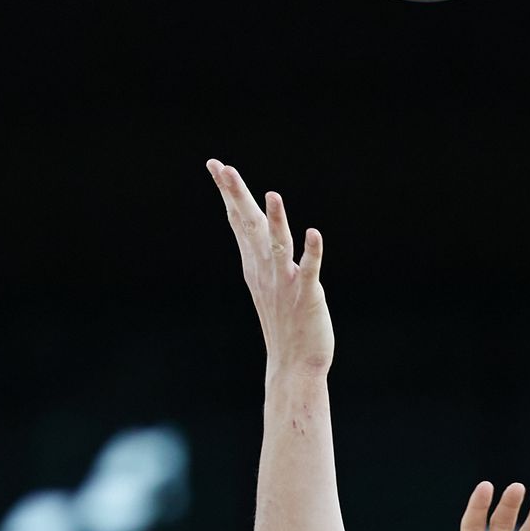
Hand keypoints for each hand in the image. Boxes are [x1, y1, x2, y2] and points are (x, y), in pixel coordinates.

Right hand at [207, 159, 333, 373]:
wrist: (293, 365)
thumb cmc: (282, 323)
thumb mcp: (263, 282)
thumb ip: (257, 252)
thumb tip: (247, 224)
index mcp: (255, 265)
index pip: (239, 221)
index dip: (228, 193)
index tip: (215, 165)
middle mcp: (265, 270)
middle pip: (250, 226)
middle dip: (237, 196)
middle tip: (223, 168)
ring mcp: (285, 283)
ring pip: (278, 246)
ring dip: (276, 221)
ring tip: (272, 195)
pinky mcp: (307, 296)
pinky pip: (310, 271)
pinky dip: (312, 253)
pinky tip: (314, 233)